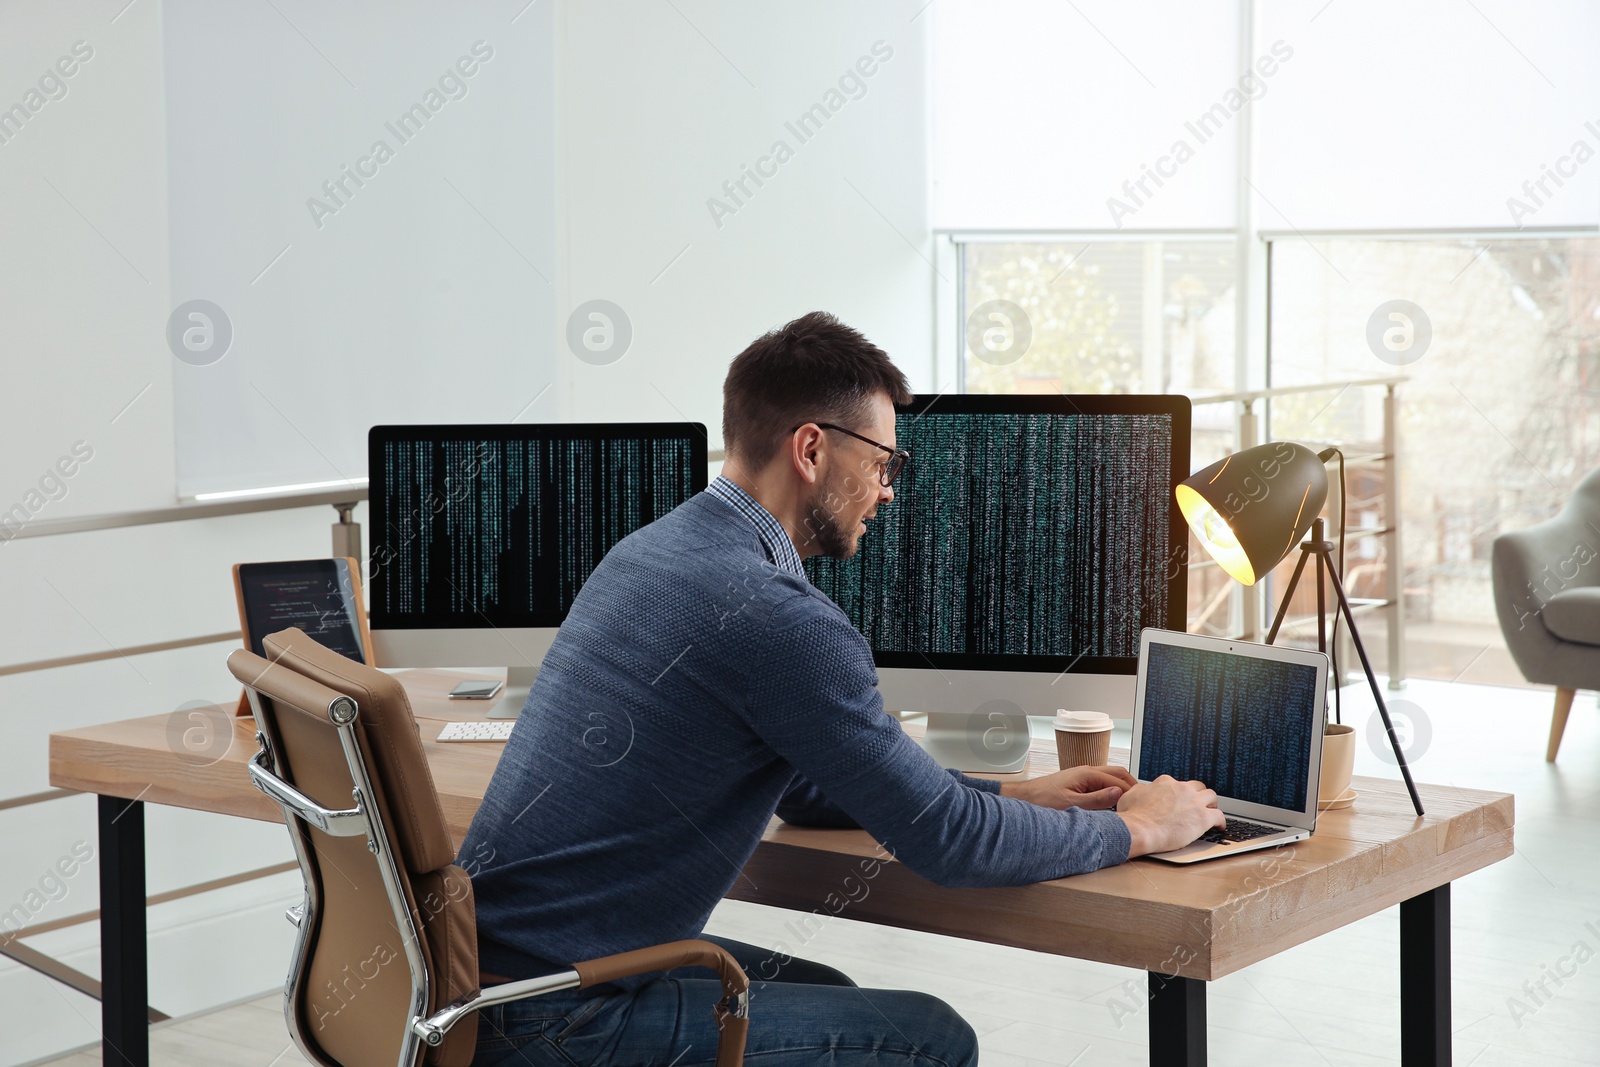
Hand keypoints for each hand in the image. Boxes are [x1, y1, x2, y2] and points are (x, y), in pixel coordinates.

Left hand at [1000, 765, 1137, 810]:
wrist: (1025, 798)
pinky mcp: (1079, 782)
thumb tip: (1119, 793)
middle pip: (1118, 773)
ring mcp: (1083, 775)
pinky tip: (1112, 804)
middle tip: (1141, 802)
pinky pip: (1101, 783)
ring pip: (1110, 777)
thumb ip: (1097, 799)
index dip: (1131, 794)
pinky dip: (1110, 791)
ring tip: (1130, 804)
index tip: (1140, 806)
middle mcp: (1087, 771)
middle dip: (1131, 786)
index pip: (1119, 781)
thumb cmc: (1043, 800)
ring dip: (1121, 788)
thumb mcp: (1072, 804)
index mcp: (1088, 773)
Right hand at [1114, 775, 1225, 856]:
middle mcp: (1182, 788)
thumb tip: (1143, 791)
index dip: (1179, 793)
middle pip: (1197, 786)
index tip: (1178, 800)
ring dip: (1211, 804)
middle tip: (1197, 803)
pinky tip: (1219, 827)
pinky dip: (1221, 822)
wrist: (1140, 829)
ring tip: (1211, 811)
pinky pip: (1220, 816)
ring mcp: (1194, 802)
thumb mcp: (1130, 796)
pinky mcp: (1203, 818)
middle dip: (1198, 794)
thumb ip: (1141, 791)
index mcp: (1165, 783)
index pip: (1177, 784)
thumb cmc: (1133, 816)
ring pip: (1211, 796)